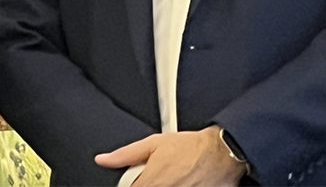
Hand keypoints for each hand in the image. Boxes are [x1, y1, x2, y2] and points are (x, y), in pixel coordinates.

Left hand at [95, 127, 246, 186]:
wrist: (222, 153)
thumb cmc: (191, 147)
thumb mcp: (153, 144)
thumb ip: (124, 155)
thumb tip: (102, 160)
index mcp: (150, 183)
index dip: (132, 182)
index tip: (139, 177)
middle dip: (148, 183)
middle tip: (161, 175)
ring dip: (164, 185)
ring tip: (173, 177)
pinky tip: (183, 181)